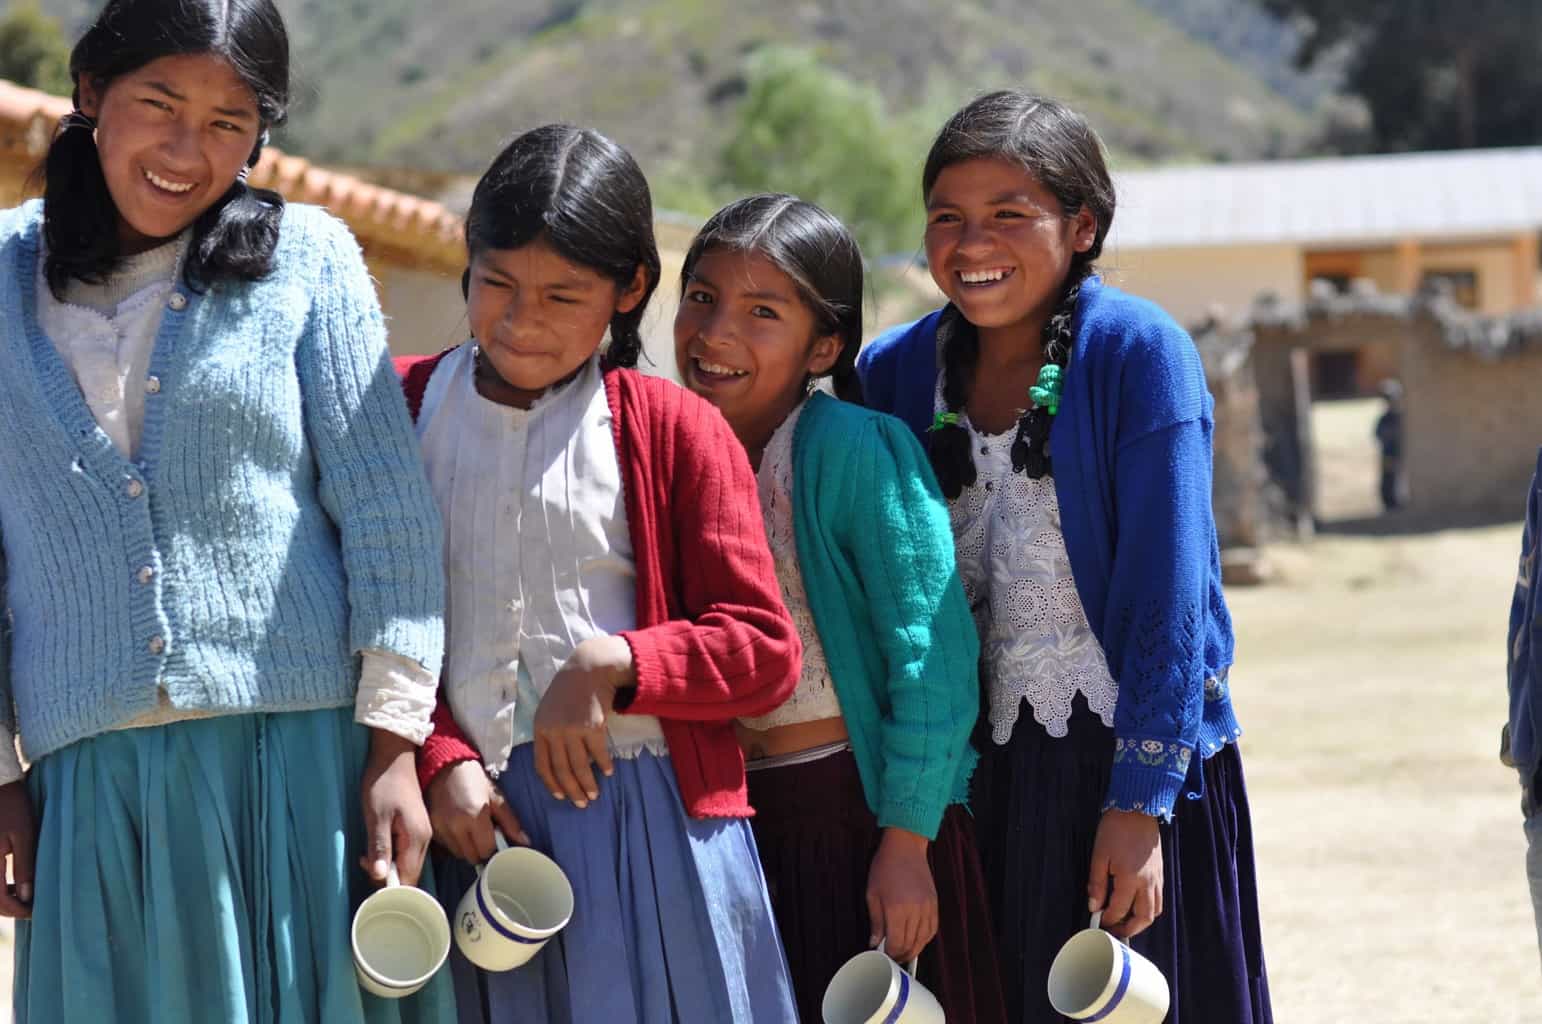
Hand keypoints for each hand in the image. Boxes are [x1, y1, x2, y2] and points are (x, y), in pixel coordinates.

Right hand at [0, 781, 33, 918]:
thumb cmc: (11, 805)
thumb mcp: (24, 835)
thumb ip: (25, 866)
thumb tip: (28, 897)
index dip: (18, 911)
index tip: (35, 911)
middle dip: (8, 907)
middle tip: (30, 904)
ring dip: (0, 898)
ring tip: (22, 892)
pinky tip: (10, 882)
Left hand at [360, 730, 433, 885]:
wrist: (393, 757)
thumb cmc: (383, 785)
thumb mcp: (376, 817)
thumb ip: (380, 848)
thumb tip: (380, 877)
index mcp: (417, 839)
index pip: (409, 878)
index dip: (391, 888)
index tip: (370, 883)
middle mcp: (424, 839)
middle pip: (410, 873)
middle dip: (387, 877)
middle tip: (364, 862)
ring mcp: (421, 833)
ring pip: (407, 863)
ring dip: (387, 865)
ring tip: (366, 855)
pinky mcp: (415, 828)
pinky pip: (405, 851)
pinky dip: (390, 855)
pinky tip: (375, 847)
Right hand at [426, 759, 528, 861]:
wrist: (445, 766)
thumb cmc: (473, 778)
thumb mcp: (496, 797)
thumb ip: (510, 822)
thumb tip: (524, 841)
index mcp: (475, 816)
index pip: (486, 850)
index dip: (493, 846)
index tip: (495, 838)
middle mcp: (456, 826)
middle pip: (472, 856)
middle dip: (480, 849)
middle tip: (483, 833)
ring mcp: (441, 828)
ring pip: (458, 854)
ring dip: (467, 847)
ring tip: (470, 829)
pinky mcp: (431, 828)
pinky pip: (447, 846)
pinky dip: (454, 842)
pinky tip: (458, 827)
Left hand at [532, 636, 633, 807]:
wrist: (588, 669)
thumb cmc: (570, 690)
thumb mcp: (549, 709)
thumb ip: (549, 732)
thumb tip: (557, 761)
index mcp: (540, 729)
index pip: (542, 765)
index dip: (551, 783)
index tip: (561, 796)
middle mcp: (554, 731)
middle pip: (561, 769)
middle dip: (572, 790)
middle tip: (581, 804)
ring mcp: (573, 729)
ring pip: (579, 766)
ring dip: (588, 784)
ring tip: (594, 795)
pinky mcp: (592, 726)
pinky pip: (598, 753)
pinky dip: (603, 765)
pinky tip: (608, 772)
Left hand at [866, 828, 937, 963]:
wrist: (905, 847)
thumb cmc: (885, 868)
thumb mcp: (872, 894)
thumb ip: (876, 921)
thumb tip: (875, 943)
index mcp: (896, 909)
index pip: (897, 942)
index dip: (891, 953)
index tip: (885, 955)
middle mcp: (915, 910)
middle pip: (911, 943)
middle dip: (902, 954)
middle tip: (893, 957)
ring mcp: (927, 907)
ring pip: (924, 938)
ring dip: (915, 948)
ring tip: (905, 951)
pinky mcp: (934, 903)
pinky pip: (933, 928)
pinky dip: (926, 937)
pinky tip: (917, 939)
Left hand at [1086, 808, 1162, 938]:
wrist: (1137, 809)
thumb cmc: (1115, 830)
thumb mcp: (1099, 855)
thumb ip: (1096, 883)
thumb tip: (1093, 906)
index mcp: (1130, 879)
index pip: (1119, 909)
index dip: (1107, 919)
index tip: (1098, 921)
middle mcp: (1148, 883)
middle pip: (1143, 918)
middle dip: (1128, 928)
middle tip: (1114, 929)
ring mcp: (1157, 879)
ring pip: (1154, 911)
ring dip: (1140, 920)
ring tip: (1124, 919)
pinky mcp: (1161, 873)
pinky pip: (1159, 899)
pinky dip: (1149, 908)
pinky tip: (1136, 904)